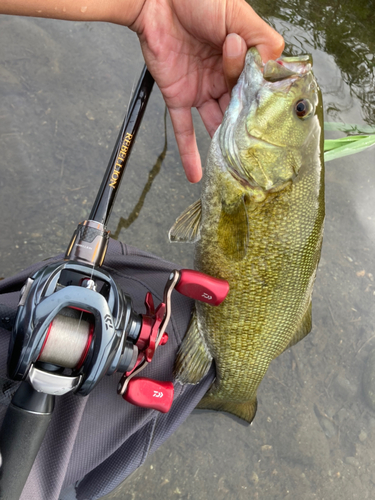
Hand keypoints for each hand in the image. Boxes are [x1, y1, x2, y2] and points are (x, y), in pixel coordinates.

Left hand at [130, 0, 283, 181]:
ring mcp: (201, 90)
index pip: (257, 87)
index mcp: (241, 59)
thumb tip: (274, 66)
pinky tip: (197, 175)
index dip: (262, 99)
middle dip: (247, 127)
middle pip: (239, 109)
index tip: (269, 115)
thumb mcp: (237, 15)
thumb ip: (261, 40)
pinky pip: (184, 130)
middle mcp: (222, 78)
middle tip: (257, 148)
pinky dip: (189, 153)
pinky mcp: (178, 97)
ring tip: (237, 167)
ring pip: (217, 123)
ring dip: (225, 144)